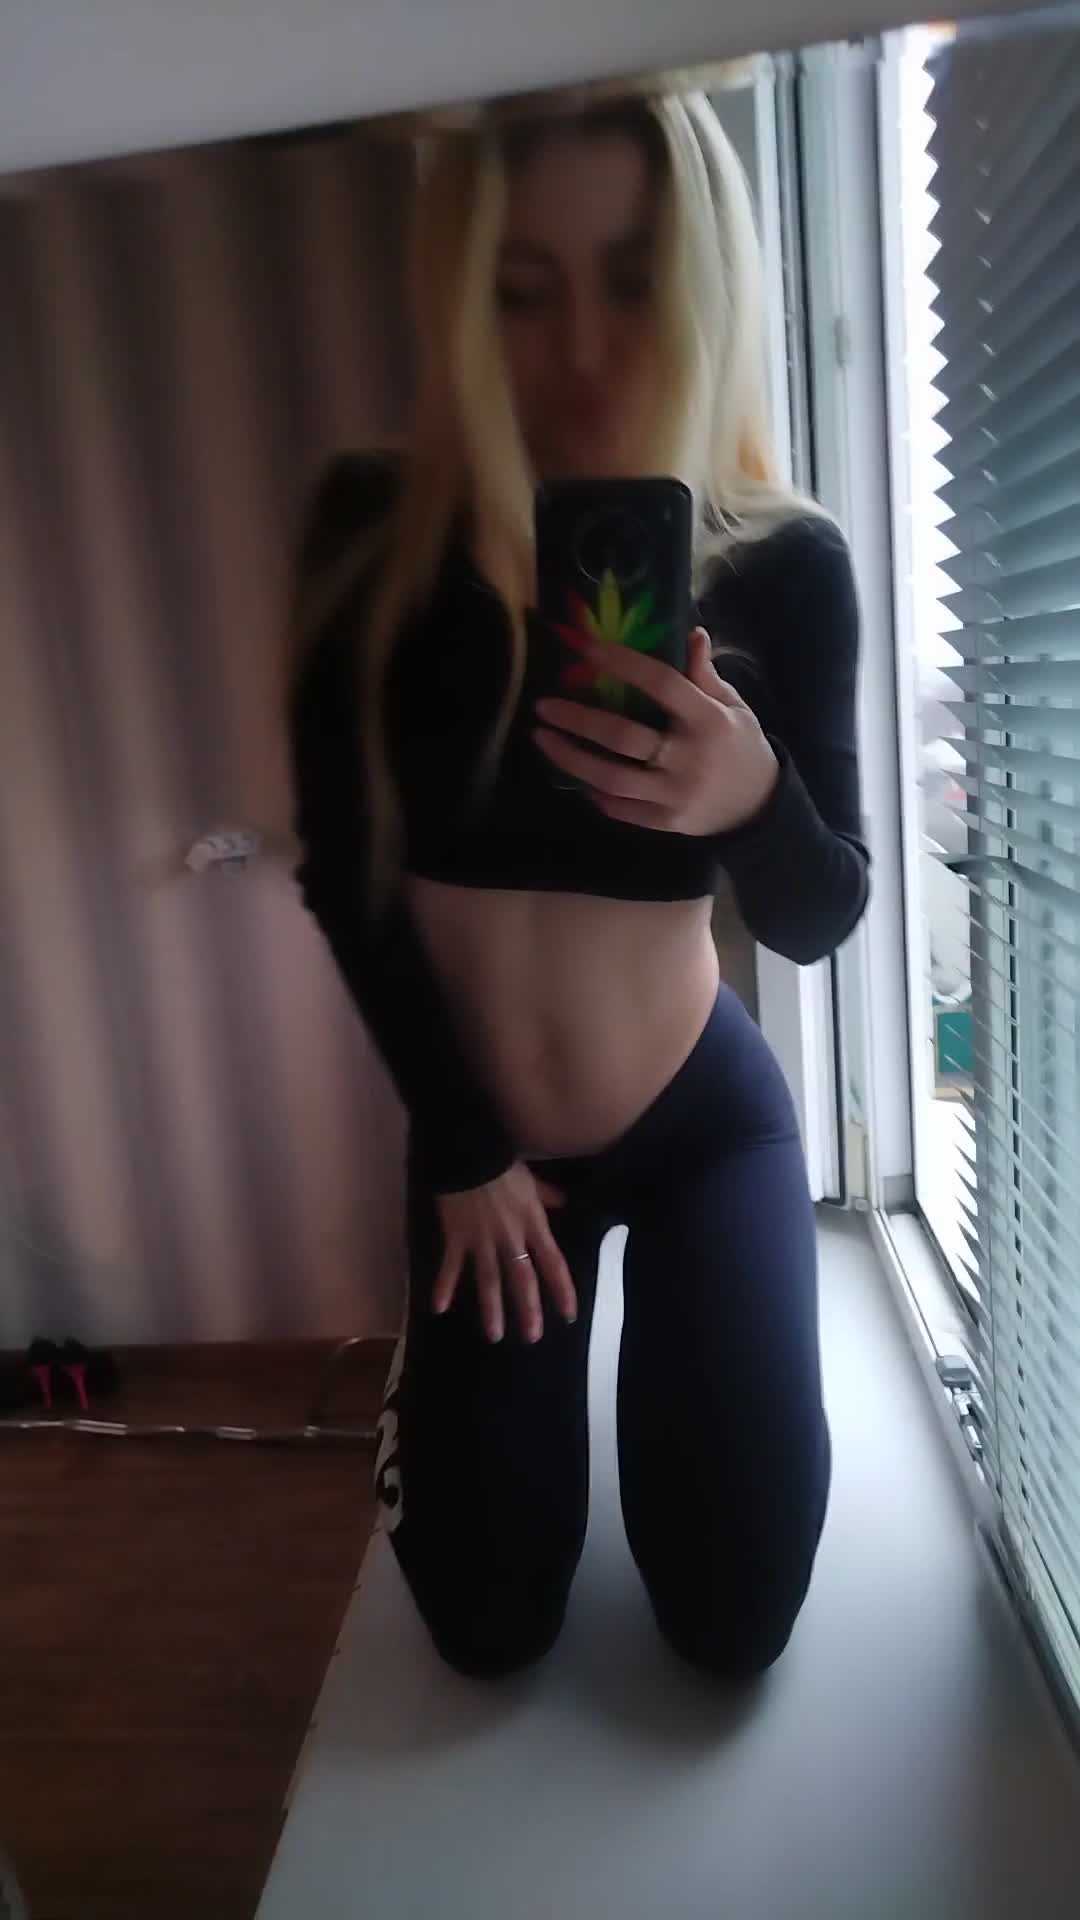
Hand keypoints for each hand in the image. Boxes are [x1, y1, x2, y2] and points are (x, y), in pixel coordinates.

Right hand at [433, 1162, 577, 1343]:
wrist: (468, 1151)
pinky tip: (438, 1308)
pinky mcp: (456, 1237)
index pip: (552, 1262)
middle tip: (531, 1337)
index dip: (562, 1289)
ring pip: (488, 1280)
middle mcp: (510, 1237)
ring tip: (494, 1335)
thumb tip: (564, 1202)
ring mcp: (481, 1240)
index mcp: (532, 1223)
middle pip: (522, 1279)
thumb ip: (546, 1196)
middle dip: (527, 1309)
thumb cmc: (502, 1163)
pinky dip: (443, 1286)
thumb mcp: (531, 1180)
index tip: (568, 1314)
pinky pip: (450, 1265)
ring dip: (491, 1308)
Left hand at [532, 626, 778, 835]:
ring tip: (543, 739)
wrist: (758, 808)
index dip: (622, 663)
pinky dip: (595, 792)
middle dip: (578, 719)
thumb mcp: (733, 706)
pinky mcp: (664, 822)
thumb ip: (706, 674)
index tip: (586, 647)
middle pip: (624, 737)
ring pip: (612, 778)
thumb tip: (690, 632)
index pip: (660, 684)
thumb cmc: (740, 746)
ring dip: (571, 758)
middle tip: (543, 706)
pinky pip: (620, 807)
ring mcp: (674, 794)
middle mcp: (688, 758)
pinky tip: (576, 775)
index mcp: (707, 720)